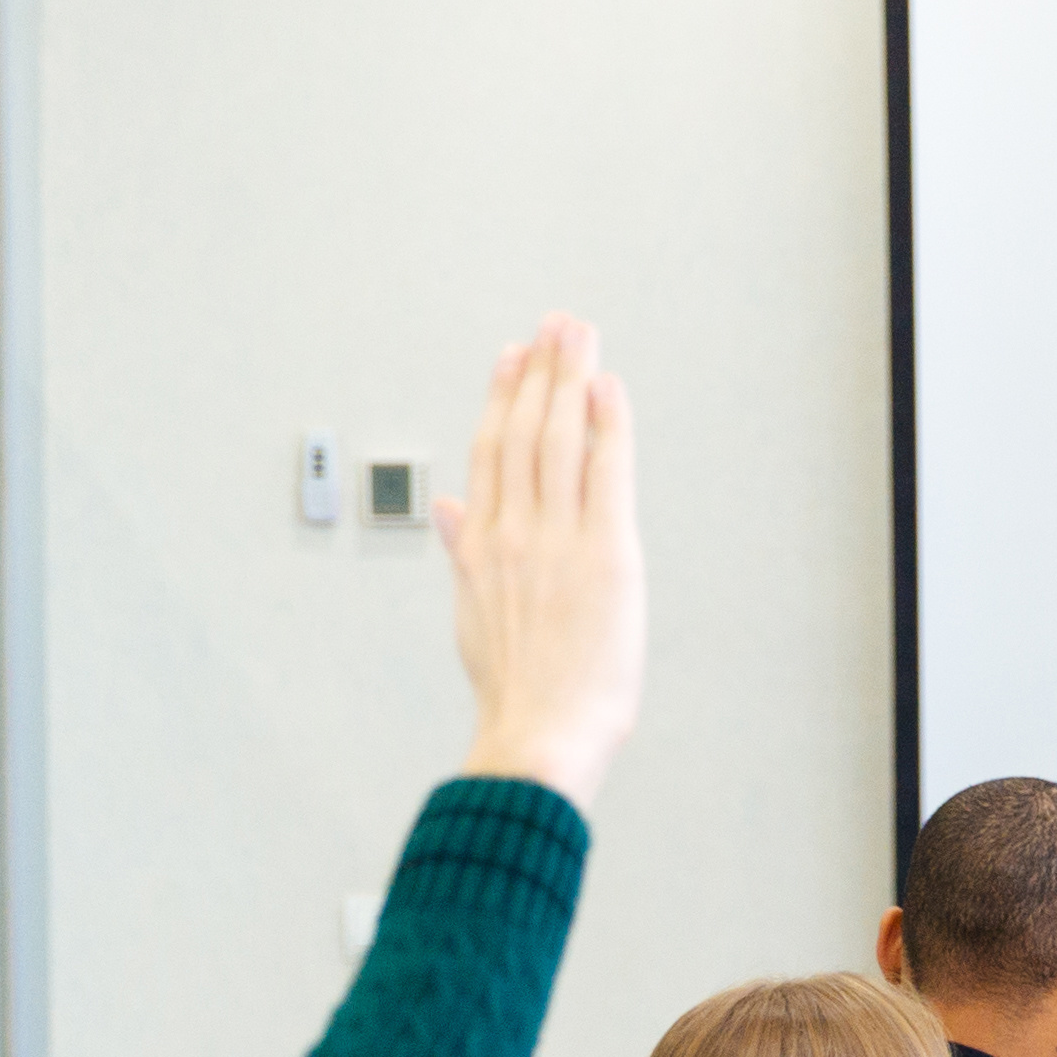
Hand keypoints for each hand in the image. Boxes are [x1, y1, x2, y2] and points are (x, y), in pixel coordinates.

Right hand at [440, 316, 646, 805]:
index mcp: (481, 546)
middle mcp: (514, 532)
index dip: (500, 398)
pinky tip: (609, 388)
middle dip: (538, 372)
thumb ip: (462, 553)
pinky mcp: (605, 553)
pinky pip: (606, 472)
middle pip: (521, 431)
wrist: (540, 730)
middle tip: (553, 326)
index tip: (511, 359)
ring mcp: (557, 539)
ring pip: (558, 438)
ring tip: (580, 335)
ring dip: (570, 379)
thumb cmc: (517, 689)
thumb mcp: (473, 616)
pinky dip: (607, 425)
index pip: (488, 452)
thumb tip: (446, 512)